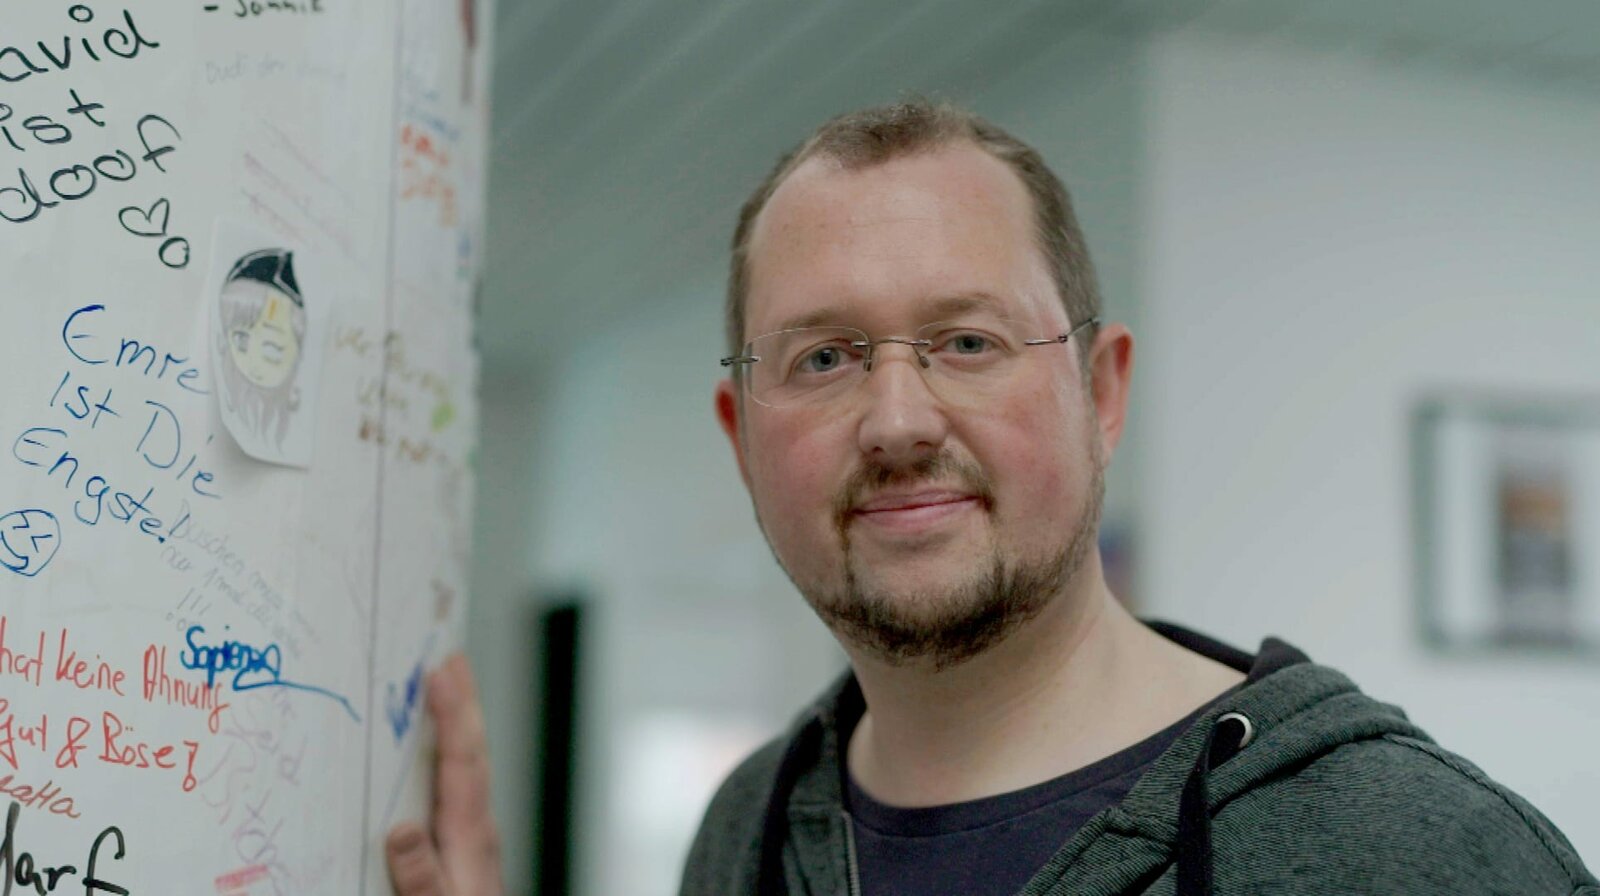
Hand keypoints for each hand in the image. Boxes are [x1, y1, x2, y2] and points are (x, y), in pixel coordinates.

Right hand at [386, 653, 504, 895]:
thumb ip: (421, 878)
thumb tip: (400, 830)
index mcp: (469, 839)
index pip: (462, 763)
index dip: (453, 714)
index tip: (441, 671)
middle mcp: (476, 830)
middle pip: (471, 753)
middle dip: (462, 703)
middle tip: (449, 655)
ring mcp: (472, 838)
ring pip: (467, 768)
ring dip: (458, 725)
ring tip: (447, 686)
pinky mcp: (462, 850)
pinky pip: (457, 788)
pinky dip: (449, 758)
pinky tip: (436, 752)